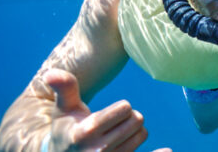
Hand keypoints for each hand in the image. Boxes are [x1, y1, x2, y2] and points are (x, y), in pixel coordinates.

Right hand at [44, 69, 162, 151]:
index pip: (125, 109)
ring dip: (134, 132)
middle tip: (115, 124)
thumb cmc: (66, 130)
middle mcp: (98, 150)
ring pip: (142, 135)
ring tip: (117, 136)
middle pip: (137, 120)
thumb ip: (65, 89)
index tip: (112, 113)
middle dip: (129, 118)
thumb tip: (50, 73)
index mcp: (84, 132)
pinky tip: (167, 150)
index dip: (122, 107)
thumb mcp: (64, 109)